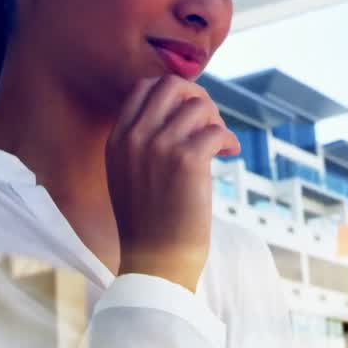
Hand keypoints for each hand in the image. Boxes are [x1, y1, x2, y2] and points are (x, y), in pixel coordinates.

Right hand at [106, 75, 240, 291]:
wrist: (156, 262)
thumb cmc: (151, 222)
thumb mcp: (131, 175)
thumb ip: (144, 142)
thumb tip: (184, 109)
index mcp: (117, 140)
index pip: (144, 87)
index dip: (175, 94)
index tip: (190, 114)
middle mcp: (134, 138)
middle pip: (172, 85)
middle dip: (198, 97)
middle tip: (210, 123)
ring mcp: (159, 147)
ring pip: (198, 106)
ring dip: (216, 121)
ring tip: (221, 145)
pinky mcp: (186, 160)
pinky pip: (216, 130)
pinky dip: (228, 140)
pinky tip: (229, 153)